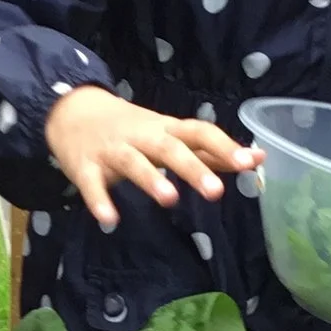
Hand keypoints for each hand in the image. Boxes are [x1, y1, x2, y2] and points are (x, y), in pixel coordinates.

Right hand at [43, 85, 258, 228]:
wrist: (73, 111)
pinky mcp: (85, 166)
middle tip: (215, 193)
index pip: (199, 132)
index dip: (224, 146)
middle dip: (192, 168)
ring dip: (150, 180)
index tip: (250, 164)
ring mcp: (112, 150)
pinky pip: (92, 184)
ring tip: (169, 200)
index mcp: (166, 129)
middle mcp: (142, 136)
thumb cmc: (133, 130)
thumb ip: (210, 150)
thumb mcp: (169, 134)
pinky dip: (100, 200)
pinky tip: (110, 219)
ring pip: (133, 163)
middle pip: (169, 148)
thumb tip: (257, 158)